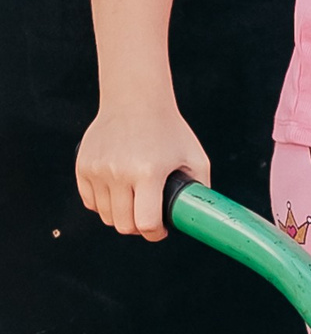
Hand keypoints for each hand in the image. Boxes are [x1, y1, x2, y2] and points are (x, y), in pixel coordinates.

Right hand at [76, 105, 209, 240]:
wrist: (135, 100)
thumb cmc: (169, 129)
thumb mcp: (195, 156)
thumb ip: (201, 187)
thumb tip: (204, 216)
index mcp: (149, 172)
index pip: (147, 223)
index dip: (156, 233)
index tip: (161, 230)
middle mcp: (119, 173)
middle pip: (124, 225)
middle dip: (139, 228)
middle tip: (149, 217)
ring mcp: (98, 170)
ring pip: (107, 216)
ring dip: (122, 216)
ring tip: (135, 203)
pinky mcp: (83, 167)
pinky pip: (90, 202)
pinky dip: (104, 205)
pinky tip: (118, 194)